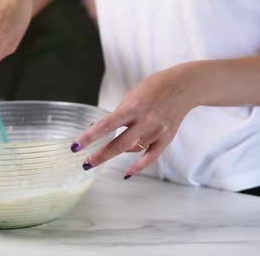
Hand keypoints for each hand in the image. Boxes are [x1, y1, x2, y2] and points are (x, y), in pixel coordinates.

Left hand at [72, 65, 196, 178]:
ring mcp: (157, 130)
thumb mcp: (132, 96)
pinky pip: (150, 157)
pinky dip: (138, 166)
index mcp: (133, 107)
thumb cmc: (154, 88)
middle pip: (119, 144)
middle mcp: (145, 120)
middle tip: (85, 163)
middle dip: (100, 156)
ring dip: (116, 153)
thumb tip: (97, 129)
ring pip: (132, 149)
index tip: (75, 146)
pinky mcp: (166, 138)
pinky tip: (126, 173)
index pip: (105, 125)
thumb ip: (118, 114)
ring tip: (104, 153)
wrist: (184, 86)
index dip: (89, 137)